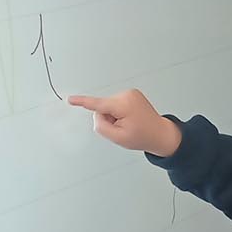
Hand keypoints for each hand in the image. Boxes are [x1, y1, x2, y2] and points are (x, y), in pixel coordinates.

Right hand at [67, 89, 181, 156]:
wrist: (160, 133)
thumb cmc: (143, 136)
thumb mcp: (118, 137)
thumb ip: (102, 126)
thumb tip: (96, 115)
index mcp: (124, 105)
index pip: (98, 104)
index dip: (82, 102)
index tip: (70, 99)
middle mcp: (127, 95)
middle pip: (103, 107)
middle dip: (109, 119)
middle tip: (123, 128)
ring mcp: (130, 93)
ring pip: (109, 106)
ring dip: (115, 117)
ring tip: (129, 124)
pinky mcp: (131, 94)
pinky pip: (115, 105)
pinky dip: (119, 113)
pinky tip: (130, 119)